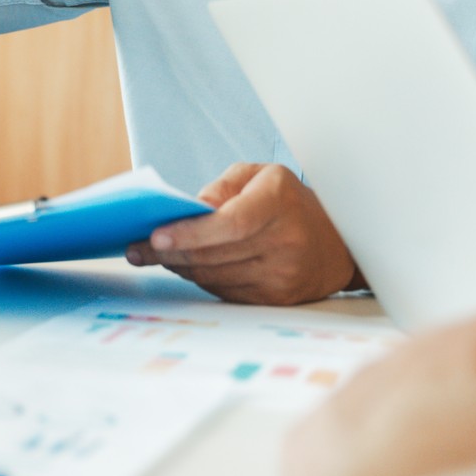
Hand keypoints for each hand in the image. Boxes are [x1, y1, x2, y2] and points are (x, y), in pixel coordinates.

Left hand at [125, 163, 355, 304]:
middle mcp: (285, 241)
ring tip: (154, 256)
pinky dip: (202, 279)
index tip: (156, 236)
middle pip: (215, 255)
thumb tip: (187, 211)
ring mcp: (284, 275)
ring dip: (180, 267)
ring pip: (215, 277)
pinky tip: (186, 267)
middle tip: (136, 249)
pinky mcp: (279, 299)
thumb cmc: (289, 202)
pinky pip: (227, 292)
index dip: (191, 233)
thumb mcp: (259, 176)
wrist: (339, 241)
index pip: (230, 224)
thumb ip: (221, 188)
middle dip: (170, 253)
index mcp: (278, 202)